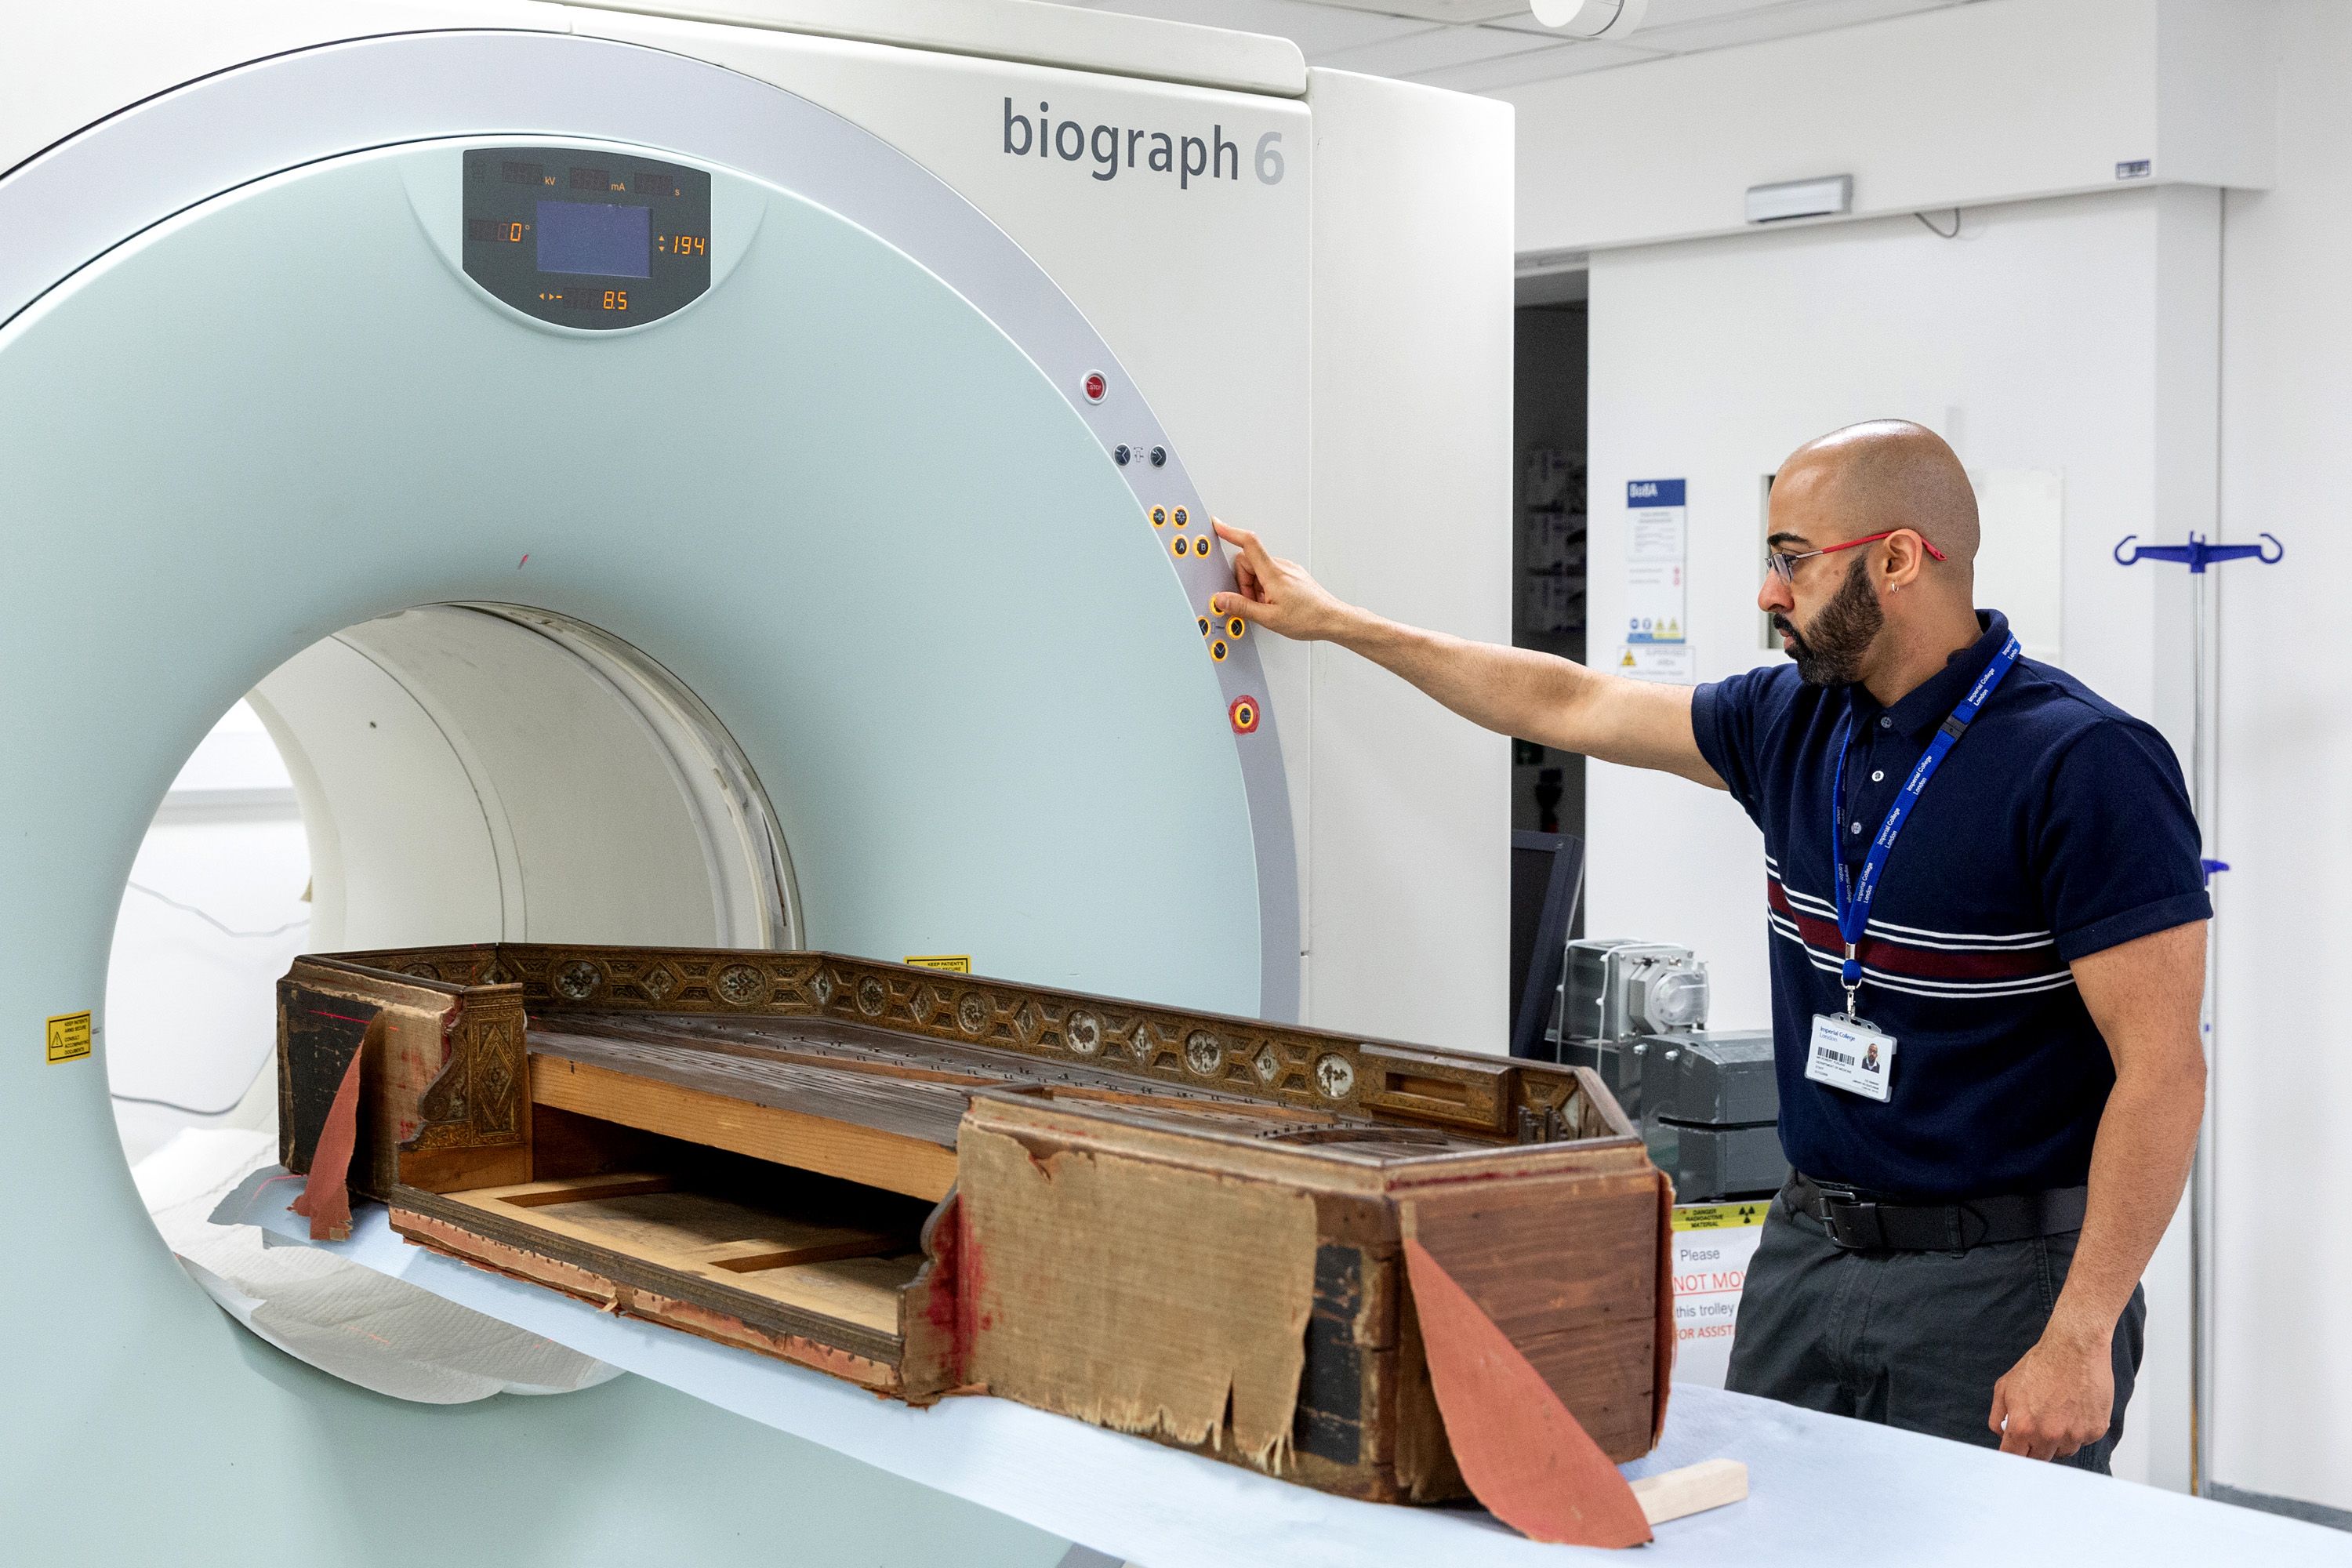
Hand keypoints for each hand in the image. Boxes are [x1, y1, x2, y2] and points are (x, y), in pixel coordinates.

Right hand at [1208, 520, 1359, 641]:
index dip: (1231, 532)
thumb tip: (1222, 599)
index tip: (1218, 525)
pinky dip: (1266, 588)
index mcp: (1273, 573)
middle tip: (1253, 601)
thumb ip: (1242, 607)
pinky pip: (1271, 575)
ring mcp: (1289, 569)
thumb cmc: (1309, 618)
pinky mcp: (1294, 575)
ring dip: (1256, 587)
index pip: (1248, 543)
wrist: (1333, 619)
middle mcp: (1282, 566)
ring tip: (1267, 606)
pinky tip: (1274, 603)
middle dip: (1244, 582)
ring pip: (1259, 570)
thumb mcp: (1269, 618)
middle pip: (1249, 562)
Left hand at [1988, 1326, 2113, 1460]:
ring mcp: (2075, 1435)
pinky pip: (2083, 1440)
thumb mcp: (2004, 1387)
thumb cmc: (2041, 1364)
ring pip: (2062, 1451)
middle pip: (2039, 1459)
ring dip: (2057, 1440)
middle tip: (2037, 1426)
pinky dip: (2078, 1430)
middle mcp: (2049, 1436)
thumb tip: (1999, 1434)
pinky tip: (2074, 1408)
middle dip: (2034, 1447)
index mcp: (2023, 1427)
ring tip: (2057, 1411)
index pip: (2014, 1458)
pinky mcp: (2096, 1430)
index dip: (2013, 1455)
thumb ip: (1997, 1415)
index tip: (2015, 1451)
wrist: (2074, 1349)